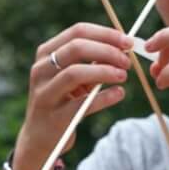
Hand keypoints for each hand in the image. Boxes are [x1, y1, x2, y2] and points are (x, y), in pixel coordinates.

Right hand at [12, 23, 133, 169]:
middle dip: (107, 51)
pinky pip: (83, 103)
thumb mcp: (73, 78)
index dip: (105, 34)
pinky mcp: (55, 117)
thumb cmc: (63, 101)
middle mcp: (41, 70)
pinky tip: (119, 94)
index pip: (77, 32)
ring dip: (104, 72)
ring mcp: (45, 93)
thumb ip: (92, 62)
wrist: (41, 137)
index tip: (127, 41)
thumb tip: (122, 48)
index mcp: (46, 53)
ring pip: (75, 73)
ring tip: (123, 76)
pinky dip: (105, 97)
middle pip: (76, 48)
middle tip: (127, 60)